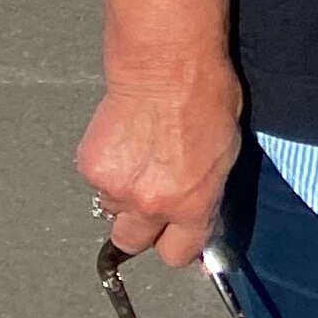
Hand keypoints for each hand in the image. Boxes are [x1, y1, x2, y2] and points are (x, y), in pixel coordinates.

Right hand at [78, 0, 243, 267]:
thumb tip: (202, 215)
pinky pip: (98, 182)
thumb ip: (208, 193)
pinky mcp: (91, 168)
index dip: (178, 243)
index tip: (178, 235)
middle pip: (132, 243)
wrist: (166, 62)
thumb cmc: (206, 94)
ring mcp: (117, 187)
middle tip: (152, 198)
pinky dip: (109, 167)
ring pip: (112, 209)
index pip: (178, 255)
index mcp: (191, 204)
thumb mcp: (226, 152)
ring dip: (123, 194)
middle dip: (142, 228)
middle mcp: (151, 204)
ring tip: (140, 158)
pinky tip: (125, 140)